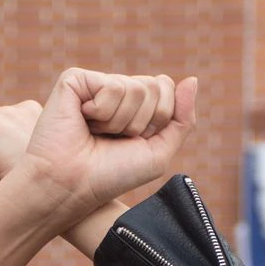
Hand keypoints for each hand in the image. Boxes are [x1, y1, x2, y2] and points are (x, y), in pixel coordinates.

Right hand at [13, 69, 197, 220]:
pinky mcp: (74, 80)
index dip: (158, 119)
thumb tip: (192, 79)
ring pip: (136, 87)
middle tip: (112, 139)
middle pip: (154, 86)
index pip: (166, 88)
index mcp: (134, 106)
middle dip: (141, 122)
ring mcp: (95, 84)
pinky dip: (104, 112)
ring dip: (120, 121)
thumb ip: (181, 118)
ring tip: (95, 133)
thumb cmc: (110, 176)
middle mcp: (115, 91)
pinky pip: (113, 86)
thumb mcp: (158, 153)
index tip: (133, 141)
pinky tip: (83, 121)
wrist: (72, 186)